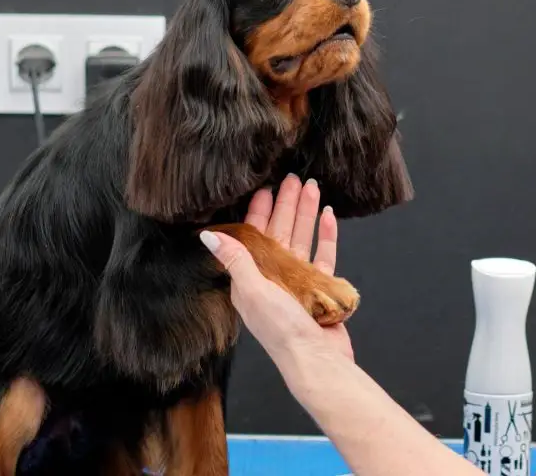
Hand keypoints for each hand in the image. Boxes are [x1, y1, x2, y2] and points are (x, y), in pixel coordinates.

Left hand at [201, 175, 353, 362]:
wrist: (316, 359)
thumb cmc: (281, 329)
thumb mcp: (252, 291)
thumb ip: (235, 260)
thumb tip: (207, 235)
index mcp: (252, 278)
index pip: (255, 236)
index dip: (259, 211)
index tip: (264, 187)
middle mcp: (274, 278)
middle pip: (280, 232)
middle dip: (286, 204)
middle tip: (293, 178)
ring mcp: (299, 283)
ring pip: (302, 239)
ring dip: (306, 214)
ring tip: (313, 188)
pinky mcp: (321, 289)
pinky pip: (323, 255)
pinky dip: (326, 236)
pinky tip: (328, 216)